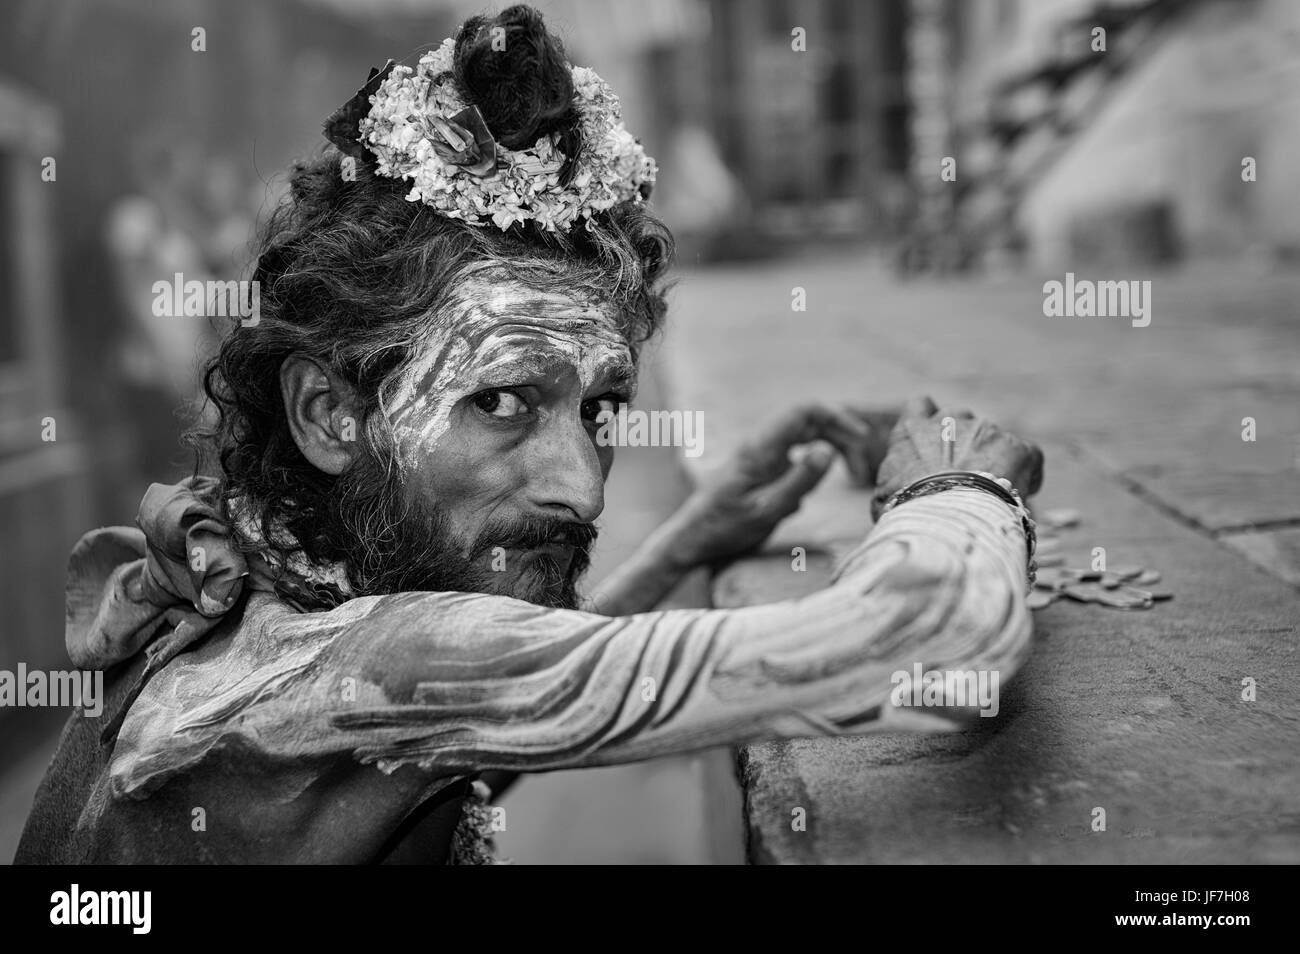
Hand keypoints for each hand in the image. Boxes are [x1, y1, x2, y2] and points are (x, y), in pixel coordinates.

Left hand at [664, 403, 888, 567]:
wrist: (693, 538)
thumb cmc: (725, 528)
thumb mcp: (767, 511)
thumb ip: (798, 481)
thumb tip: (828, 450)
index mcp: (760, 447)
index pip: (803, 410)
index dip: (836, 415)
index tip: (861, 438)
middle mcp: (761, 444)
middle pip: (809, 420)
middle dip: (840, 435)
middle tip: (861, 466)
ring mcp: (761, 455)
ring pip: (804, 438)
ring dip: (830, 449)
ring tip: (850, 475)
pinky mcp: (762, 468)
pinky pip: (794, 456)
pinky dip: (812, 466)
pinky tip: (808, 495)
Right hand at [872, 396, 1043, 514]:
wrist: (943, 520)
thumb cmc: (907, 514)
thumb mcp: (885, 498)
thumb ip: (892, 486)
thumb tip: (891, 498)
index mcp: (911, 432)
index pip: (919, 406)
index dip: (928, 421)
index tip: (933, 441)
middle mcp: (948, 422)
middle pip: (959, 418)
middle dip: (962, 440)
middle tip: (964, 474)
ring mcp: (984, 431)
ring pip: (993, 438)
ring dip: (992, 457)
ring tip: (992, 491)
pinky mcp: (1016, 448)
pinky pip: (1027, 455)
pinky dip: (1025, 473)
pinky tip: (1018, 496)